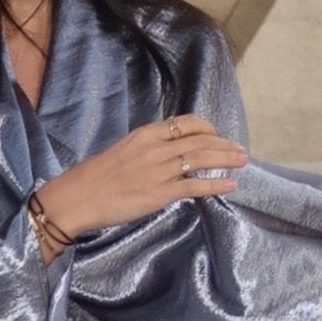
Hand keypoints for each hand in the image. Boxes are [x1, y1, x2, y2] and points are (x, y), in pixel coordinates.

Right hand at [36, 116, 247, 246]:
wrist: (78, 197)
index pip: (185, 123)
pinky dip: (216, 184)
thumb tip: (166, 153)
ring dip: (226, 159)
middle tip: (240, 149)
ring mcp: (158, 171)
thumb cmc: (95, 177)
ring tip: (242, 161)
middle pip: (200, 140)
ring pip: (201, 159)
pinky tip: (230, 185)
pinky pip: (195, 186)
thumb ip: (146, 149)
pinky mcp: (159, 194)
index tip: (218, 135)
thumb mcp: (121, 151)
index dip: (208, 128)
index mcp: (145, 134)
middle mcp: (155, 148)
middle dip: (224, 144)